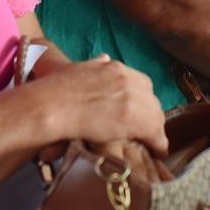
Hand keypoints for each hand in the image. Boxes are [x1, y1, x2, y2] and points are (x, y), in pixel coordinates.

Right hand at [32, 55, 167, 155]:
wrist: (51, 105)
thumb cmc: (55, 91)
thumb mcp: (79, 69)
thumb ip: (95, 66)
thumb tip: (104, 58)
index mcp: (114, 67)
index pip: (141, 83)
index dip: (141, 100)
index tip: (138, 112)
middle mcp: (127, 78)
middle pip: (151, 99)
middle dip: (151, 114)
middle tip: (147, 130)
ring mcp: (132, 97)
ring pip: (156, 115)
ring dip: (156, 129)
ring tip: (154, 143)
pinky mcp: (133, 118)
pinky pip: (155, 132)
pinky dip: (158, 143)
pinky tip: (158, 151)